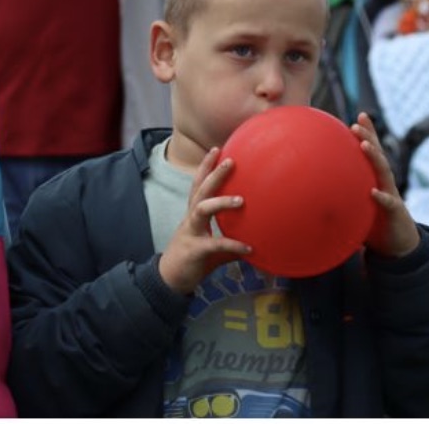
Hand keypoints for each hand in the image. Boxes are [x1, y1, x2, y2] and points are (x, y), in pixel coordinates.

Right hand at [157, 147, 249, 294]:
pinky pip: (215, 244)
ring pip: (202, 209)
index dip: (206, 166)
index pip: (199, 184)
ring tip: (241, 200)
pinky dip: (233, 245)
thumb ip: (234, 239)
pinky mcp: (194, 250)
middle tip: (231, 160)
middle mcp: (191, 219)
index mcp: (195, 214)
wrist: (170, 280)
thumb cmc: (194, 258)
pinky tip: (250, 248)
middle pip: (200, 190)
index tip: (217, 148)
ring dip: (221, 202)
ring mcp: (191, 233)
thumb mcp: (216, 246)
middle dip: (214, 174)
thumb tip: (259, 239)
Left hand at [354, 112, 419, 257]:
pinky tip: (373, 192)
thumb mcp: (357, 207)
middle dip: (369, 138)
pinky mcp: (395, 212)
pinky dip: (381, 197)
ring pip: (384, 173)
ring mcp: (391, 195)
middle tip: (357, 124)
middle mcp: (385, 183)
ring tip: (365, 146)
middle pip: (378, 156)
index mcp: (377, 179)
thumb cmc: (374, 223)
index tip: (360, 116)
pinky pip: (388, 203)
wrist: (398, 244)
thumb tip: (311, 195)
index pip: (373, 152)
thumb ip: (342, 198)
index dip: (368, 134)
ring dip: (375, 158)